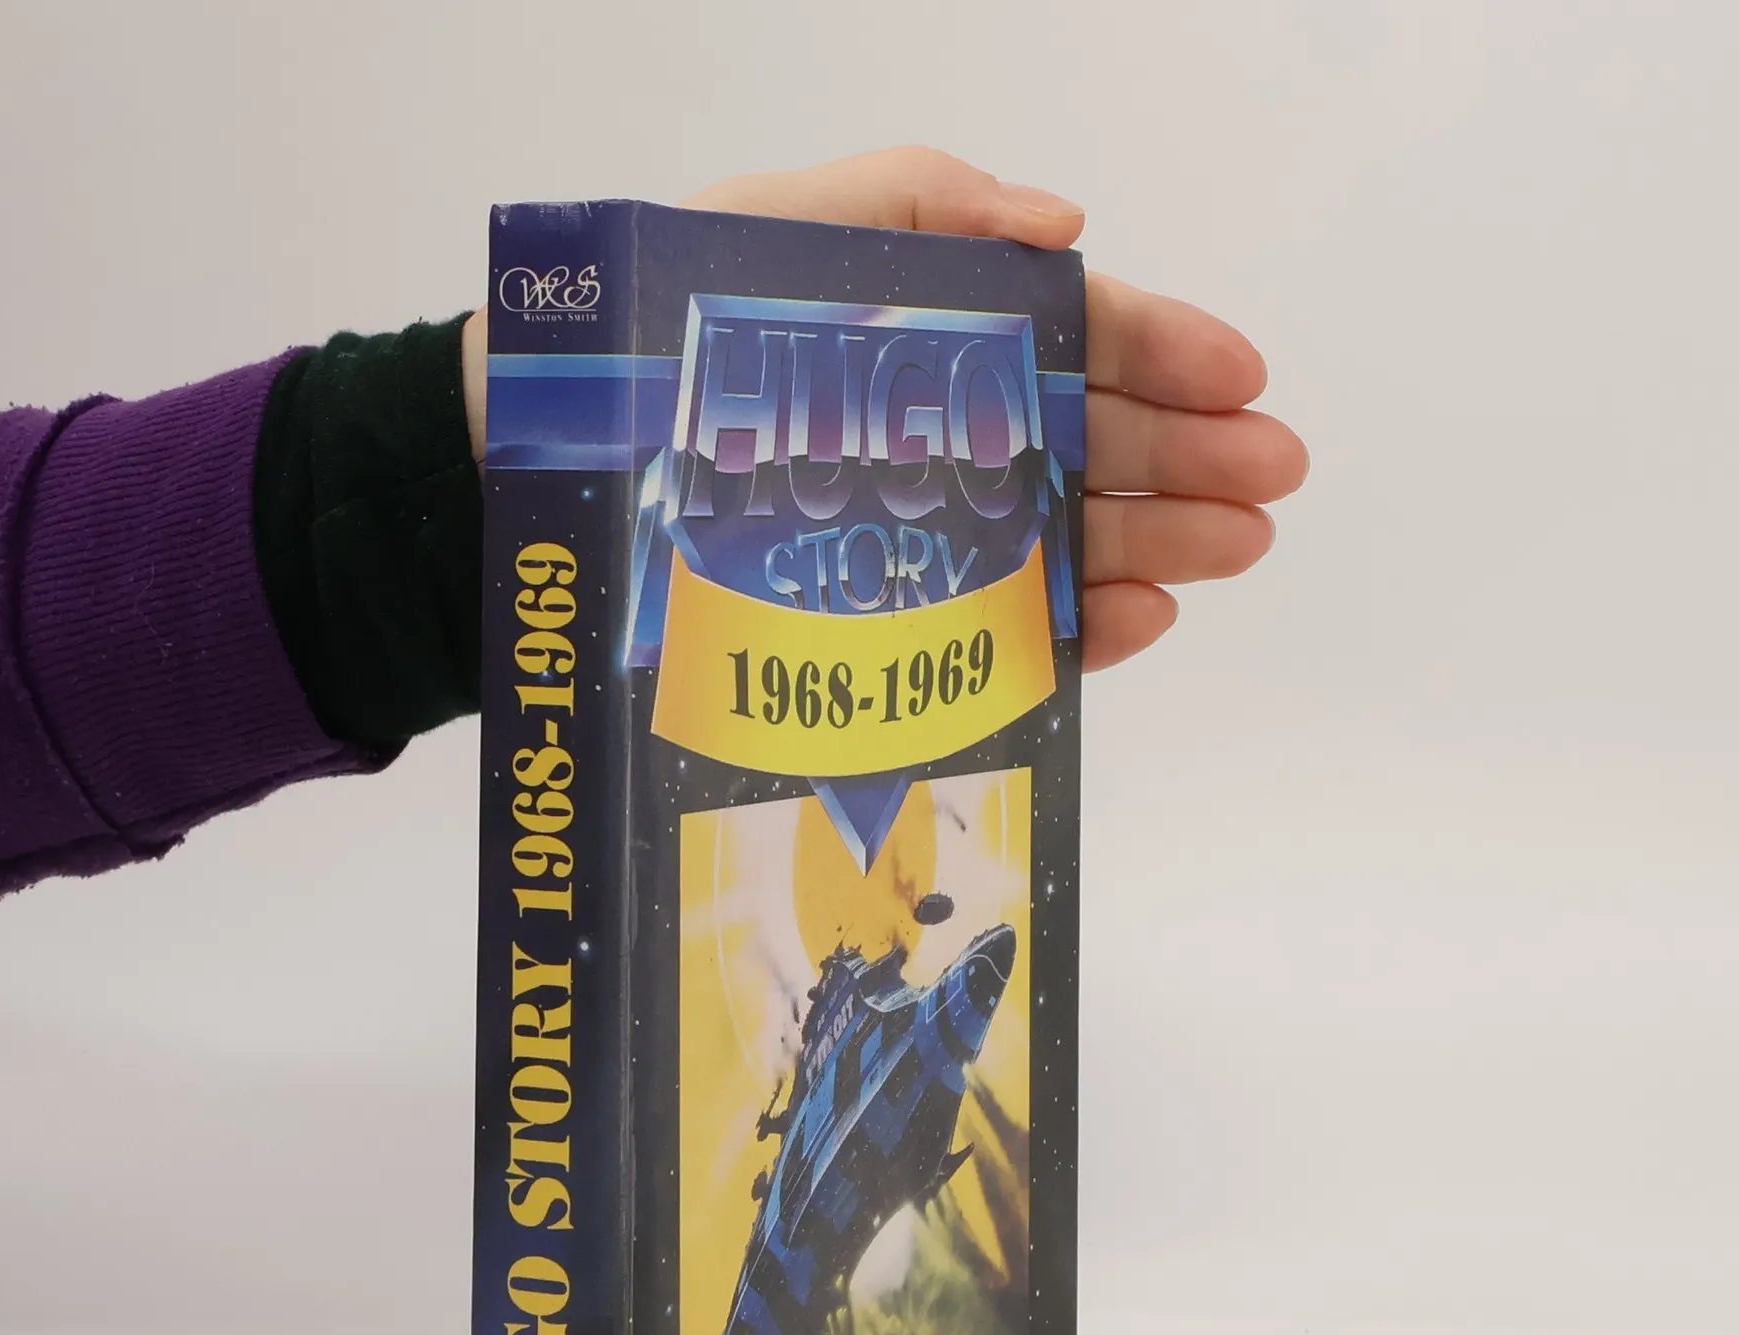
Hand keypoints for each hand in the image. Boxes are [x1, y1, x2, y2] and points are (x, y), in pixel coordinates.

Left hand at [686, 149, 1306, 670]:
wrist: (570, 460)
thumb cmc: (664, 333)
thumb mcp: (778, 224)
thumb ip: (918, 202)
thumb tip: (1065, 220)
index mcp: (936, 331)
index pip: (1074, 333)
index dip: (1165, 348)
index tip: (1246, 374)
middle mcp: (946, 435)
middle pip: (1094, 440)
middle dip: (1193, 455)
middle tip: (1273, 476)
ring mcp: (929, 529)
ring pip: (1068, 533)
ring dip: (1161, 541)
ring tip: (1237, 547)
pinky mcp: (898, 619)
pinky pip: (1004, 622)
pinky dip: (1078, 622)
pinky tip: (1141, 611)